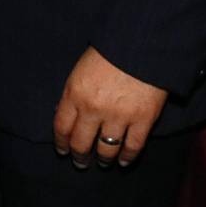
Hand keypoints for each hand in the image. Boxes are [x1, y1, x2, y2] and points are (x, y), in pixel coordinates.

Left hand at [52, 46, 167, 168]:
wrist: (142, 43)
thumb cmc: (110, 51)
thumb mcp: (81, 69)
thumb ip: (73, 93)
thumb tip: (64, 114)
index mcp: (75, 93)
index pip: (62, 127)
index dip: (62, 143)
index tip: (63, 151)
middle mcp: (93, 109)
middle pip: (81, 143)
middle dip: (80, 157)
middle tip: (81, 163)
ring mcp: (119, 116)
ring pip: (106, 150)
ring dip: (103, 160)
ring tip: (103, 163)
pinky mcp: (143, 120)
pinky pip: (133, 147)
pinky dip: (128, 157)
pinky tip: (124, 161)